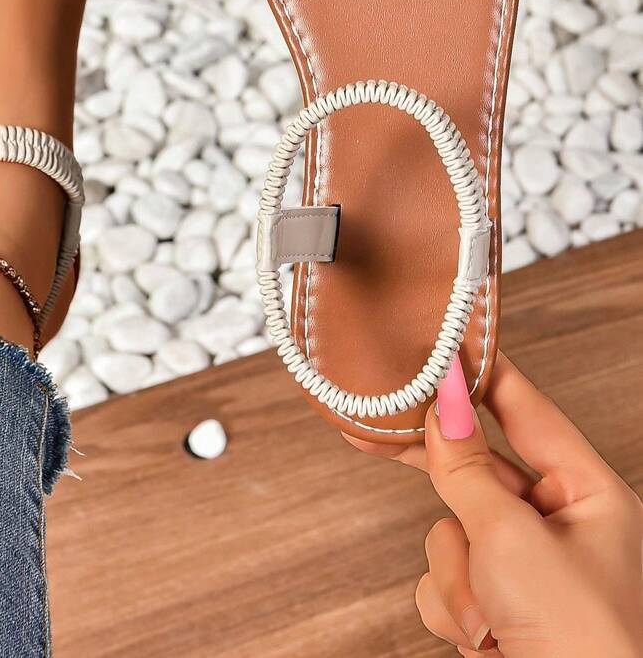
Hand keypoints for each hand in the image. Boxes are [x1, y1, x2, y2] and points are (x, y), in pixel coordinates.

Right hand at [416, 354, 642, 656]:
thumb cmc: (582, 643)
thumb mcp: (513, 540)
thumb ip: (466, 469)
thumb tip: (441, 407)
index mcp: (589, 494)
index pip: (525, 408)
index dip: (480, 372)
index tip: (438, 342)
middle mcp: (562, 528)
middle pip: (479, 471)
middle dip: (446, 484)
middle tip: (381, 428)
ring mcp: (530, 571)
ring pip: (452, 532)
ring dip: (456, 574)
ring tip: (487, 614)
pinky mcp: (502, 609)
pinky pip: (448, 580)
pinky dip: (453, 608)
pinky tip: (481, 638)